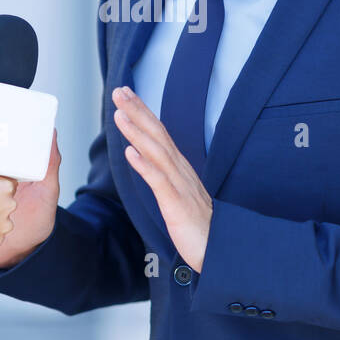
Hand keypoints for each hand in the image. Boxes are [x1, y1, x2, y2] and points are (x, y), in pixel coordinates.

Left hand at [112, 86, 211, 272]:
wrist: (220, 248)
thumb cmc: (198, 225)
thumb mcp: (178, 194)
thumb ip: (164, 174)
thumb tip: (143, 156)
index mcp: (179, 167)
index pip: (159, 133)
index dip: (143, 112)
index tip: (127, 94)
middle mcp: (180, 170)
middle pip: (157, 134)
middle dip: (137, 111)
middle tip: (119, 90)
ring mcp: (180, 186)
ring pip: (156, 152)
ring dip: (137, 132)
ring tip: (119, 114)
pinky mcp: (177, 204)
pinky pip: (159, 182)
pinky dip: (144, 166)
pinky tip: (130, 153)